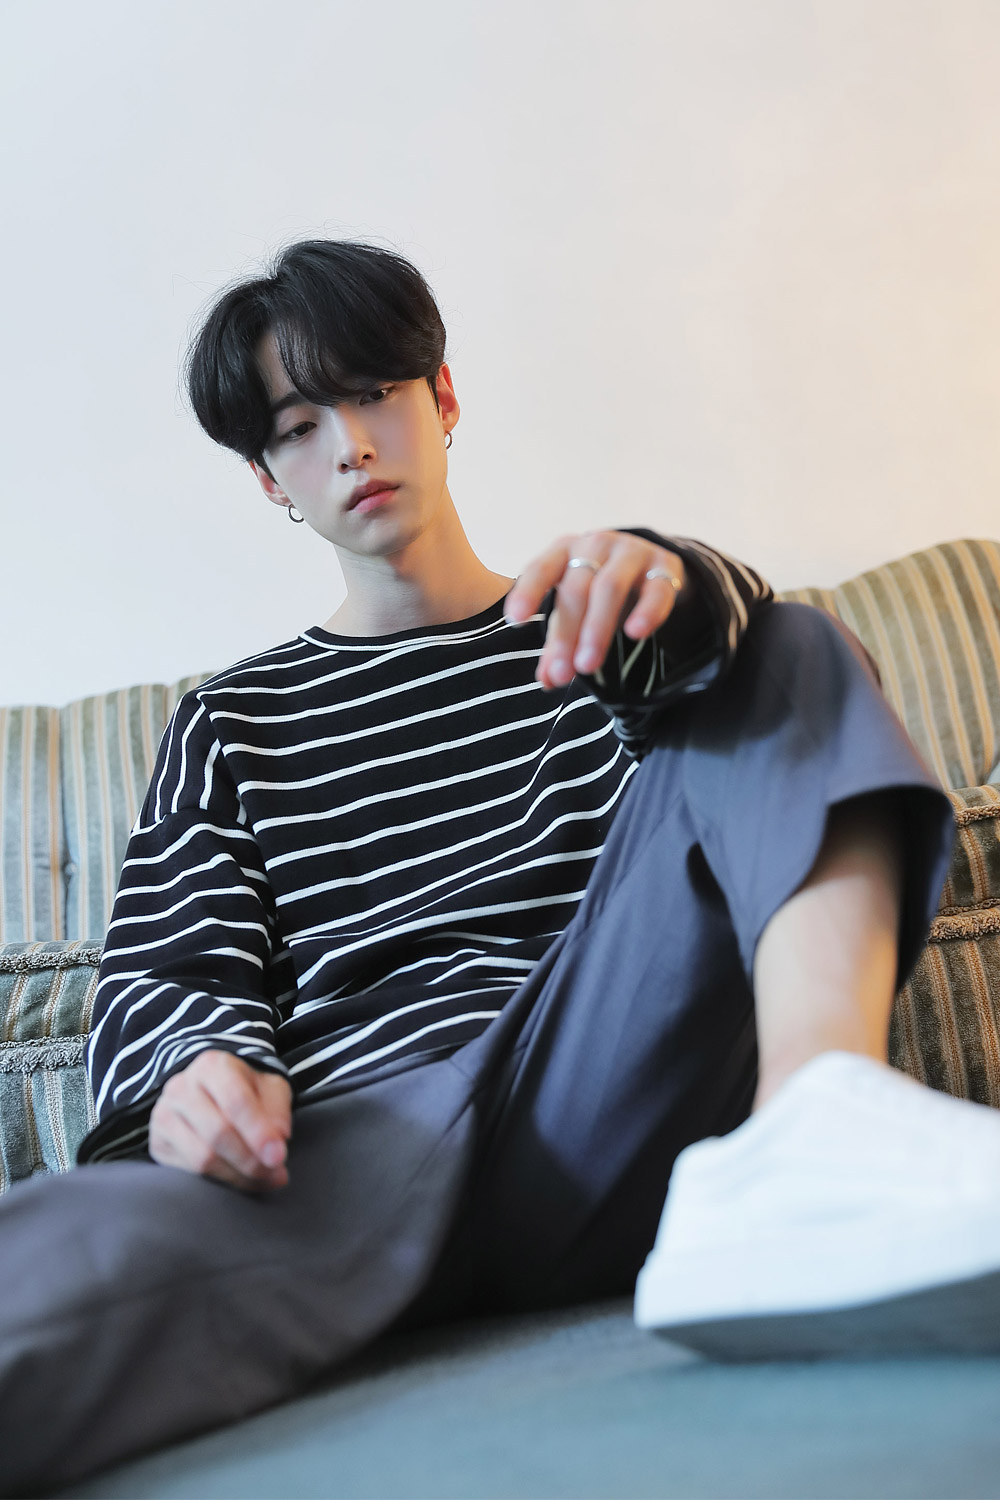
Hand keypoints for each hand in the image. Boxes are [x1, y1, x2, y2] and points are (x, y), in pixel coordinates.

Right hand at [149, 1049, 292, 1191]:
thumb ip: (277, 1110)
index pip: (236, 1101)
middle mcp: (182, 1087)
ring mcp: (164, 1115)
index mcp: (212, 1066)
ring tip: (263, 1180)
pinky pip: (188, 1173)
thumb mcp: (269, 1088)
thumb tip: (278, 1139)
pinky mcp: (157, 1143)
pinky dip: (219, 1183)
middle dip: (250, 1160)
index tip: (279, 1156)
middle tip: (277, 1175)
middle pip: (217, 1133)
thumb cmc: (244, 1091)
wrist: (208, 1094)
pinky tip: (239, 1180)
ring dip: (237, 1176)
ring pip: (201, 1158)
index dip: (259, 1133)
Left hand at [504, 531, 685, 689]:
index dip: (528, 592)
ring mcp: (632, 552)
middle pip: (577, 588)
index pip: (541, 568)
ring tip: (588, 666)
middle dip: (567, 634)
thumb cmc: (599, 589)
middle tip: (563, 674)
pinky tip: (636, 634)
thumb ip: (559, 642)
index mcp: (565, 551)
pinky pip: (656, 589)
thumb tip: (547, 680)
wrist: (652, 566)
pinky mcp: (665, 567)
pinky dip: (646, 611)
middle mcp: (596, 545)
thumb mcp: (575, 610)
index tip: (515, 620)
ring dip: (597, 628)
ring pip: (611, 587)